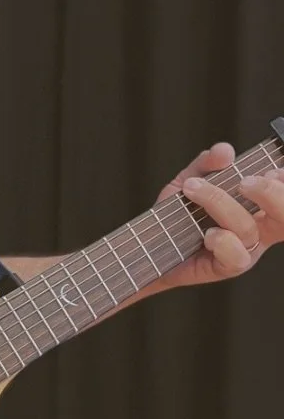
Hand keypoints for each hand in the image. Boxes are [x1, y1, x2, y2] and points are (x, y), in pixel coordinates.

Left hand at [153, 141, 283, 290]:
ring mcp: (243, 249)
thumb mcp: (190, 179)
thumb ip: (207, 163)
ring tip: (194, 189)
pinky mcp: (225, 267)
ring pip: (248, 229)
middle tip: (244, 181)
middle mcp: (256, 229)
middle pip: (283, 215)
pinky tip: (206, 233)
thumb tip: (225, 151)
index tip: (271, 170)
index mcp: (257, 206)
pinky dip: (223, 240)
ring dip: (221, 204)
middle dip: (270, 194)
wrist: (148, 244)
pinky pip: (237, 256)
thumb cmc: (176, 215)